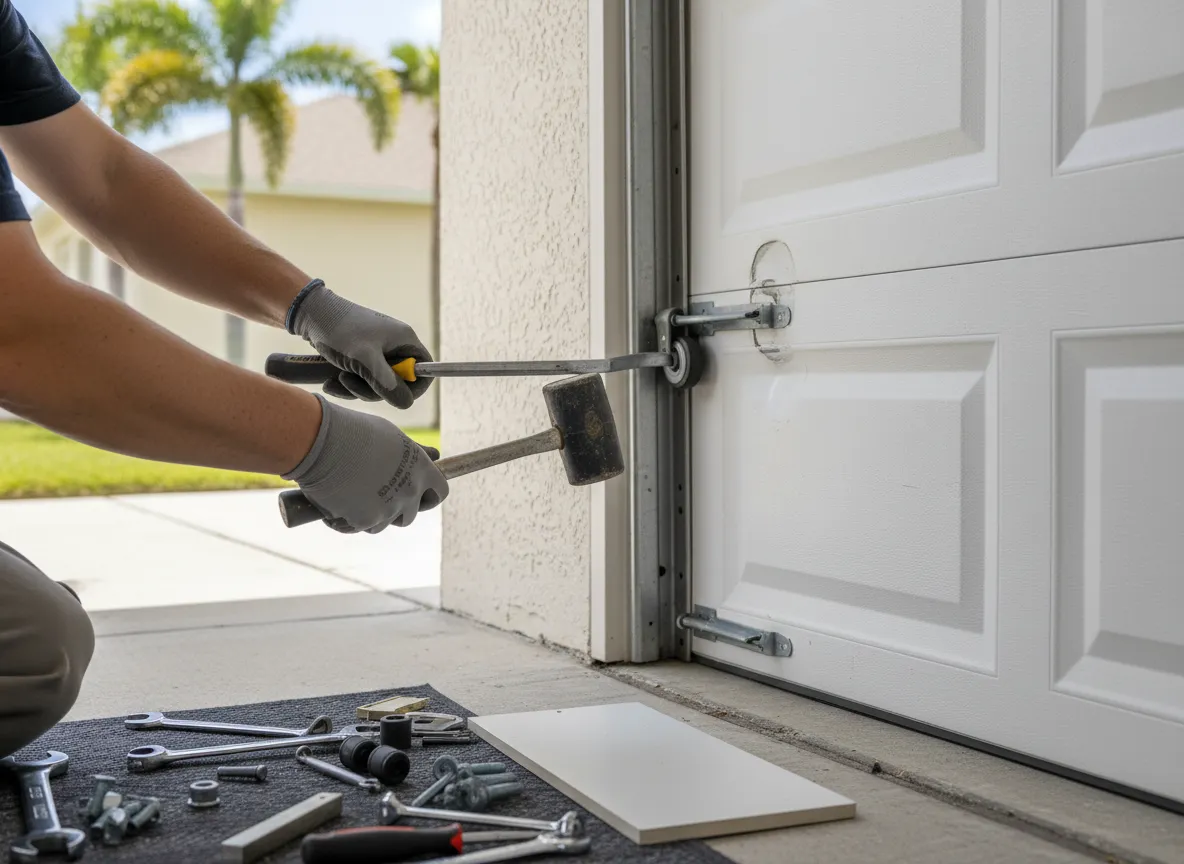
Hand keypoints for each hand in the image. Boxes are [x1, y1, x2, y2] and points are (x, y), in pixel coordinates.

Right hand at [283, 396, 448, 532]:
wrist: (322, 442)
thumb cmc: (353, 432)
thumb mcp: (391, 437)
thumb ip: (413, 453)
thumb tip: (436, 456)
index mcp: (421, 468)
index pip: (439, 492)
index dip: (427, 496)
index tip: (416, 496)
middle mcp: (410, 491)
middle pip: (410, 514)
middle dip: (395, 510)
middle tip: (374, 497)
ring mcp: (389, 508)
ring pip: (383, 523)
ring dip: (369, 515)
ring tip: (350, 495)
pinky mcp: (366, 521)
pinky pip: (358, 527)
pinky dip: (346, 519)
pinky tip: (334, 503)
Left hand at [288, 281, 431, 408]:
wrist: (309, 313)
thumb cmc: (338, 330)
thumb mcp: (363, 358)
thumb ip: (385, 382)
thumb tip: (405, 403)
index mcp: (404, 339)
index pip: (425, 371)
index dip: (414, 388)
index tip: (393, 396)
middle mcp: (395, 345)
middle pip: (399, 383)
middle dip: (374, 390)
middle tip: (351, 383)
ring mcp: (378, 351)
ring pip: (378, 384)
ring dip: (357, 389)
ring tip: (336, 380)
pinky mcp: (362, 356)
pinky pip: (364, 379)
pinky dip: (349, 385)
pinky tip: (331, 383)